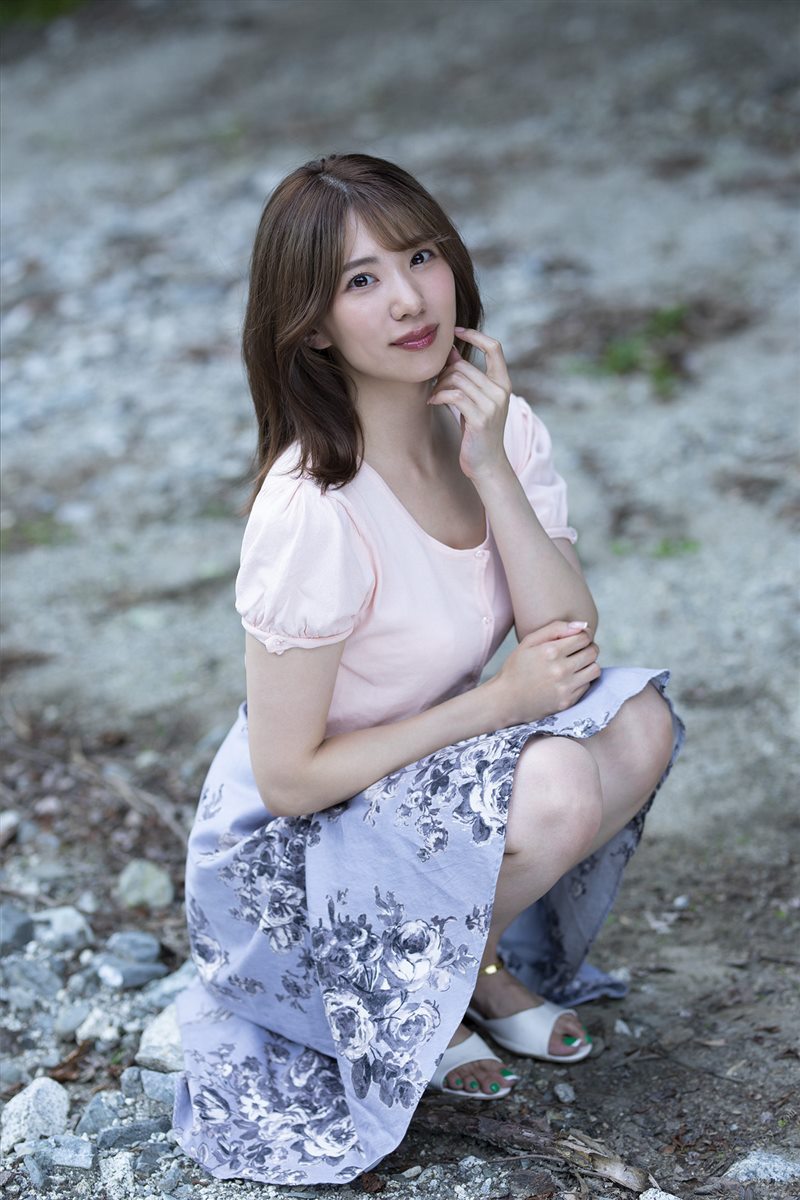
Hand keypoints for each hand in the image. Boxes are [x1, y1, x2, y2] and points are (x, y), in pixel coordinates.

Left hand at [428, 327, 511, 481]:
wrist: (486, 463)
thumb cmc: (477, 430)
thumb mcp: (475, 400)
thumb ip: (467, 376)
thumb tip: (450, 350)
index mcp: (503, 383)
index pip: (494, 347)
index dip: (475, 335)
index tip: (456, 332)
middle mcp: (501, 391)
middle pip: (464, 365)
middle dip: (443, 372)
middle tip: (434, 384)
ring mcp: (492, 404)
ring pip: (457, 378)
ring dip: (439, 385)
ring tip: (434, 396)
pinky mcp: (480, 418)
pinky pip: (453, 394)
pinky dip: (438, 396)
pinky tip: (432, 402)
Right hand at [488, 620, 600, 726]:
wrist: (506, 700)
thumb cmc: (516, 668)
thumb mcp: (528, 642)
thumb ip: (555, 628)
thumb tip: (583, 625)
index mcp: (550, 651)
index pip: (584, 637)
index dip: (582, 635)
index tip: (575, 639)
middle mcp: (560, 670)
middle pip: (592, 652)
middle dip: (588, 648)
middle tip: (577, 650)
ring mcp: (565, 687)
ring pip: (595, 669)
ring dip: (589, 664)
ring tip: (576, 664)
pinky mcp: (567, 701)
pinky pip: (587, 685)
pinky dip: (582, 680)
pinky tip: (569, 678)